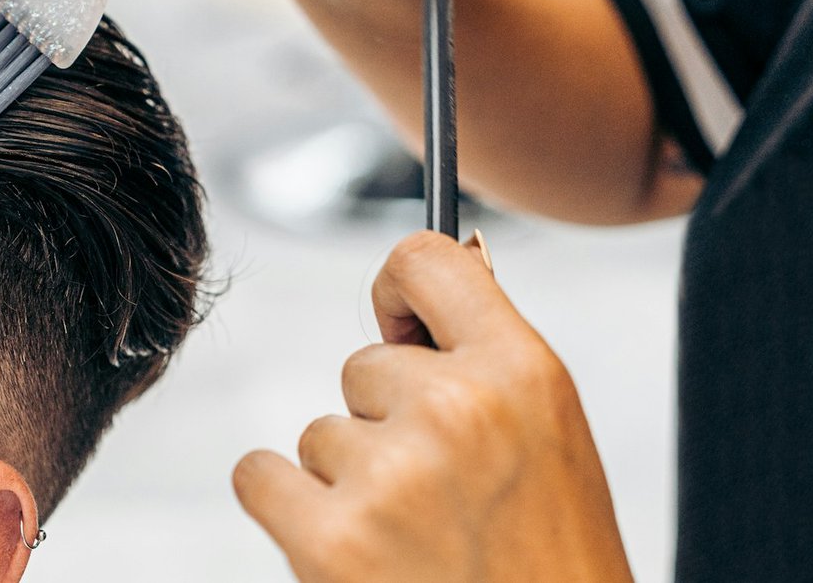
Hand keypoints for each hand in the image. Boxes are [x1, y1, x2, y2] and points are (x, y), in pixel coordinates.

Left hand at [233, 232, 634, 582]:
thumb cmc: (551, 571)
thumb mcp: (553, 447)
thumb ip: (489, 365)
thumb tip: (426, 286)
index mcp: (524, 375)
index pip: (426, 260)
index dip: (400, 293)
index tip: (401, 329)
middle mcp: (457, 409)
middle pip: (361, 367)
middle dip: (386, 425)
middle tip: (444, 501)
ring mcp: (389, 474)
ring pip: (319, 432)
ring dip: (349, 484)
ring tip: (417, 545)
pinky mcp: (329, 537)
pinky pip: (259, 474)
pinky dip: (287, 511)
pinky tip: (349, 554)